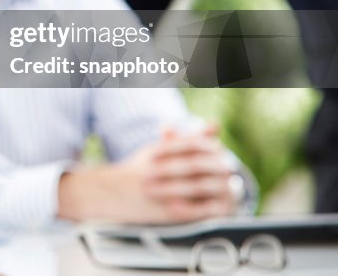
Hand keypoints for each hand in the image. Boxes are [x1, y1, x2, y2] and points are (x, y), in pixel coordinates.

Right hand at [57, 125, 237, 223]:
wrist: (108, 193)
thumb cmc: (135, 170)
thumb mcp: (157, 149)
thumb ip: (186, 139)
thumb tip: (214, 127)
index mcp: (156, 152)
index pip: (190, 144)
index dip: (210, 148)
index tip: (220, 152)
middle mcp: (156, 170)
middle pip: (196, 165)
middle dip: (216, 168)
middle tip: (229, 169)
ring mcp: (159, 191)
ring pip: (196, 187)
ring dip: (216, 188)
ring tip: (228, 188)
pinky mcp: (162, 211)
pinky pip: (191, 210)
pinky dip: (208, 209)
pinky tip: (218, 207)